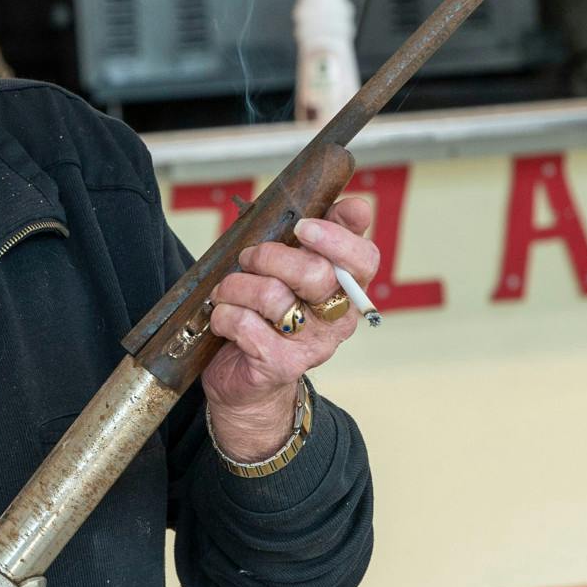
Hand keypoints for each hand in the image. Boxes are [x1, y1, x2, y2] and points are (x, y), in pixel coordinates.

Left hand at [202, 191, 378, 462]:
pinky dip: (225, 314)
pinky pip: (247, 326)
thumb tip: (354, 205)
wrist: (248, 380)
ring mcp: (312, 346)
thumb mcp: (293, 269)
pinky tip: (222, 317)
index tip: (303, 226)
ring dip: (238, 285)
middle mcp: (338, 320)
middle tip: (249, 258)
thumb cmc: (269, 314)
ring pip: (274, 298)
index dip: (336, 238)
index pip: (363, 259)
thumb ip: (319, 235)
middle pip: (315, 274)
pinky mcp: (281, 365)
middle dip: (271, 256)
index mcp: (347, 289)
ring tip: (227, 289)